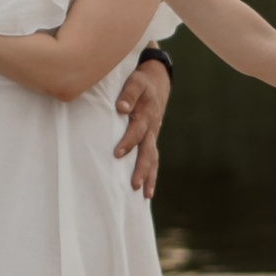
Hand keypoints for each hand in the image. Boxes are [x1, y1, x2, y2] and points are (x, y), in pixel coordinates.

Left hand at [114, 52, 168, 198]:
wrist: (157, 81)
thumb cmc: (141, 82)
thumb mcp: (135, 81)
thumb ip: (128, 94)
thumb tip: (120, 108)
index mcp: (145, 115)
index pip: (136, 131)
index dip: (128, 142)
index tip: (117, 153)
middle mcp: (151, 128)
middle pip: (148, 151)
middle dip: (142, 169)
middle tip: (135, 185)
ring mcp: (153, 135)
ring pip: (153, 158)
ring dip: (150, 176)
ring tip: (146, 194)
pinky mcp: (152, 139)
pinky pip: (153, 159)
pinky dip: (152, 174)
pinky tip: (148, 190)